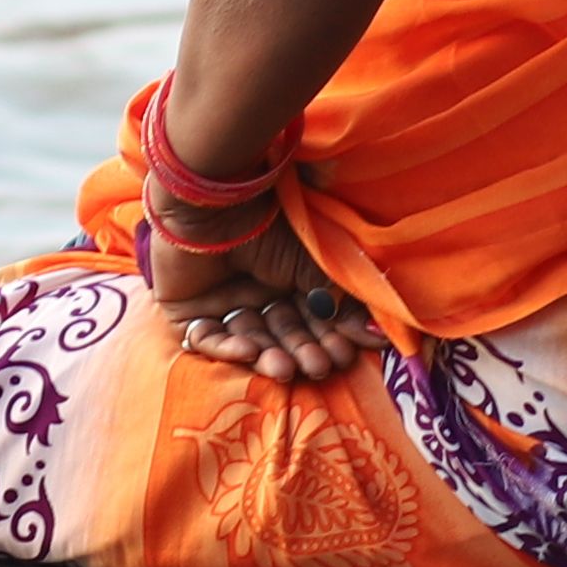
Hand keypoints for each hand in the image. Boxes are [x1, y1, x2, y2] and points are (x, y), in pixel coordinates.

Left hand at [143, 213, 375, 383]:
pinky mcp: (186, 310)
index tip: (349, 354)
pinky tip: (249, 351)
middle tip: (320, 366)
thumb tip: (380, 333)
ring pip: (249, 340)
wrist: (211, 198)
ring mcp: (221, 300)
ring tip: (288, 368)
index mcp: (285, 276)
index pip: (310, 316)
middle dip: (302, 351)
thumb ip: (341, 299)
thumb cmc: (267, 221)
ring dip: (269, 357)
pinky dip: (228, 348)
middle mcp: (255, 290)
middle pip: (281, 332)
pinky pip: (207, 339)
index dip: (329, 336)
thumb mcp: (313, 262)